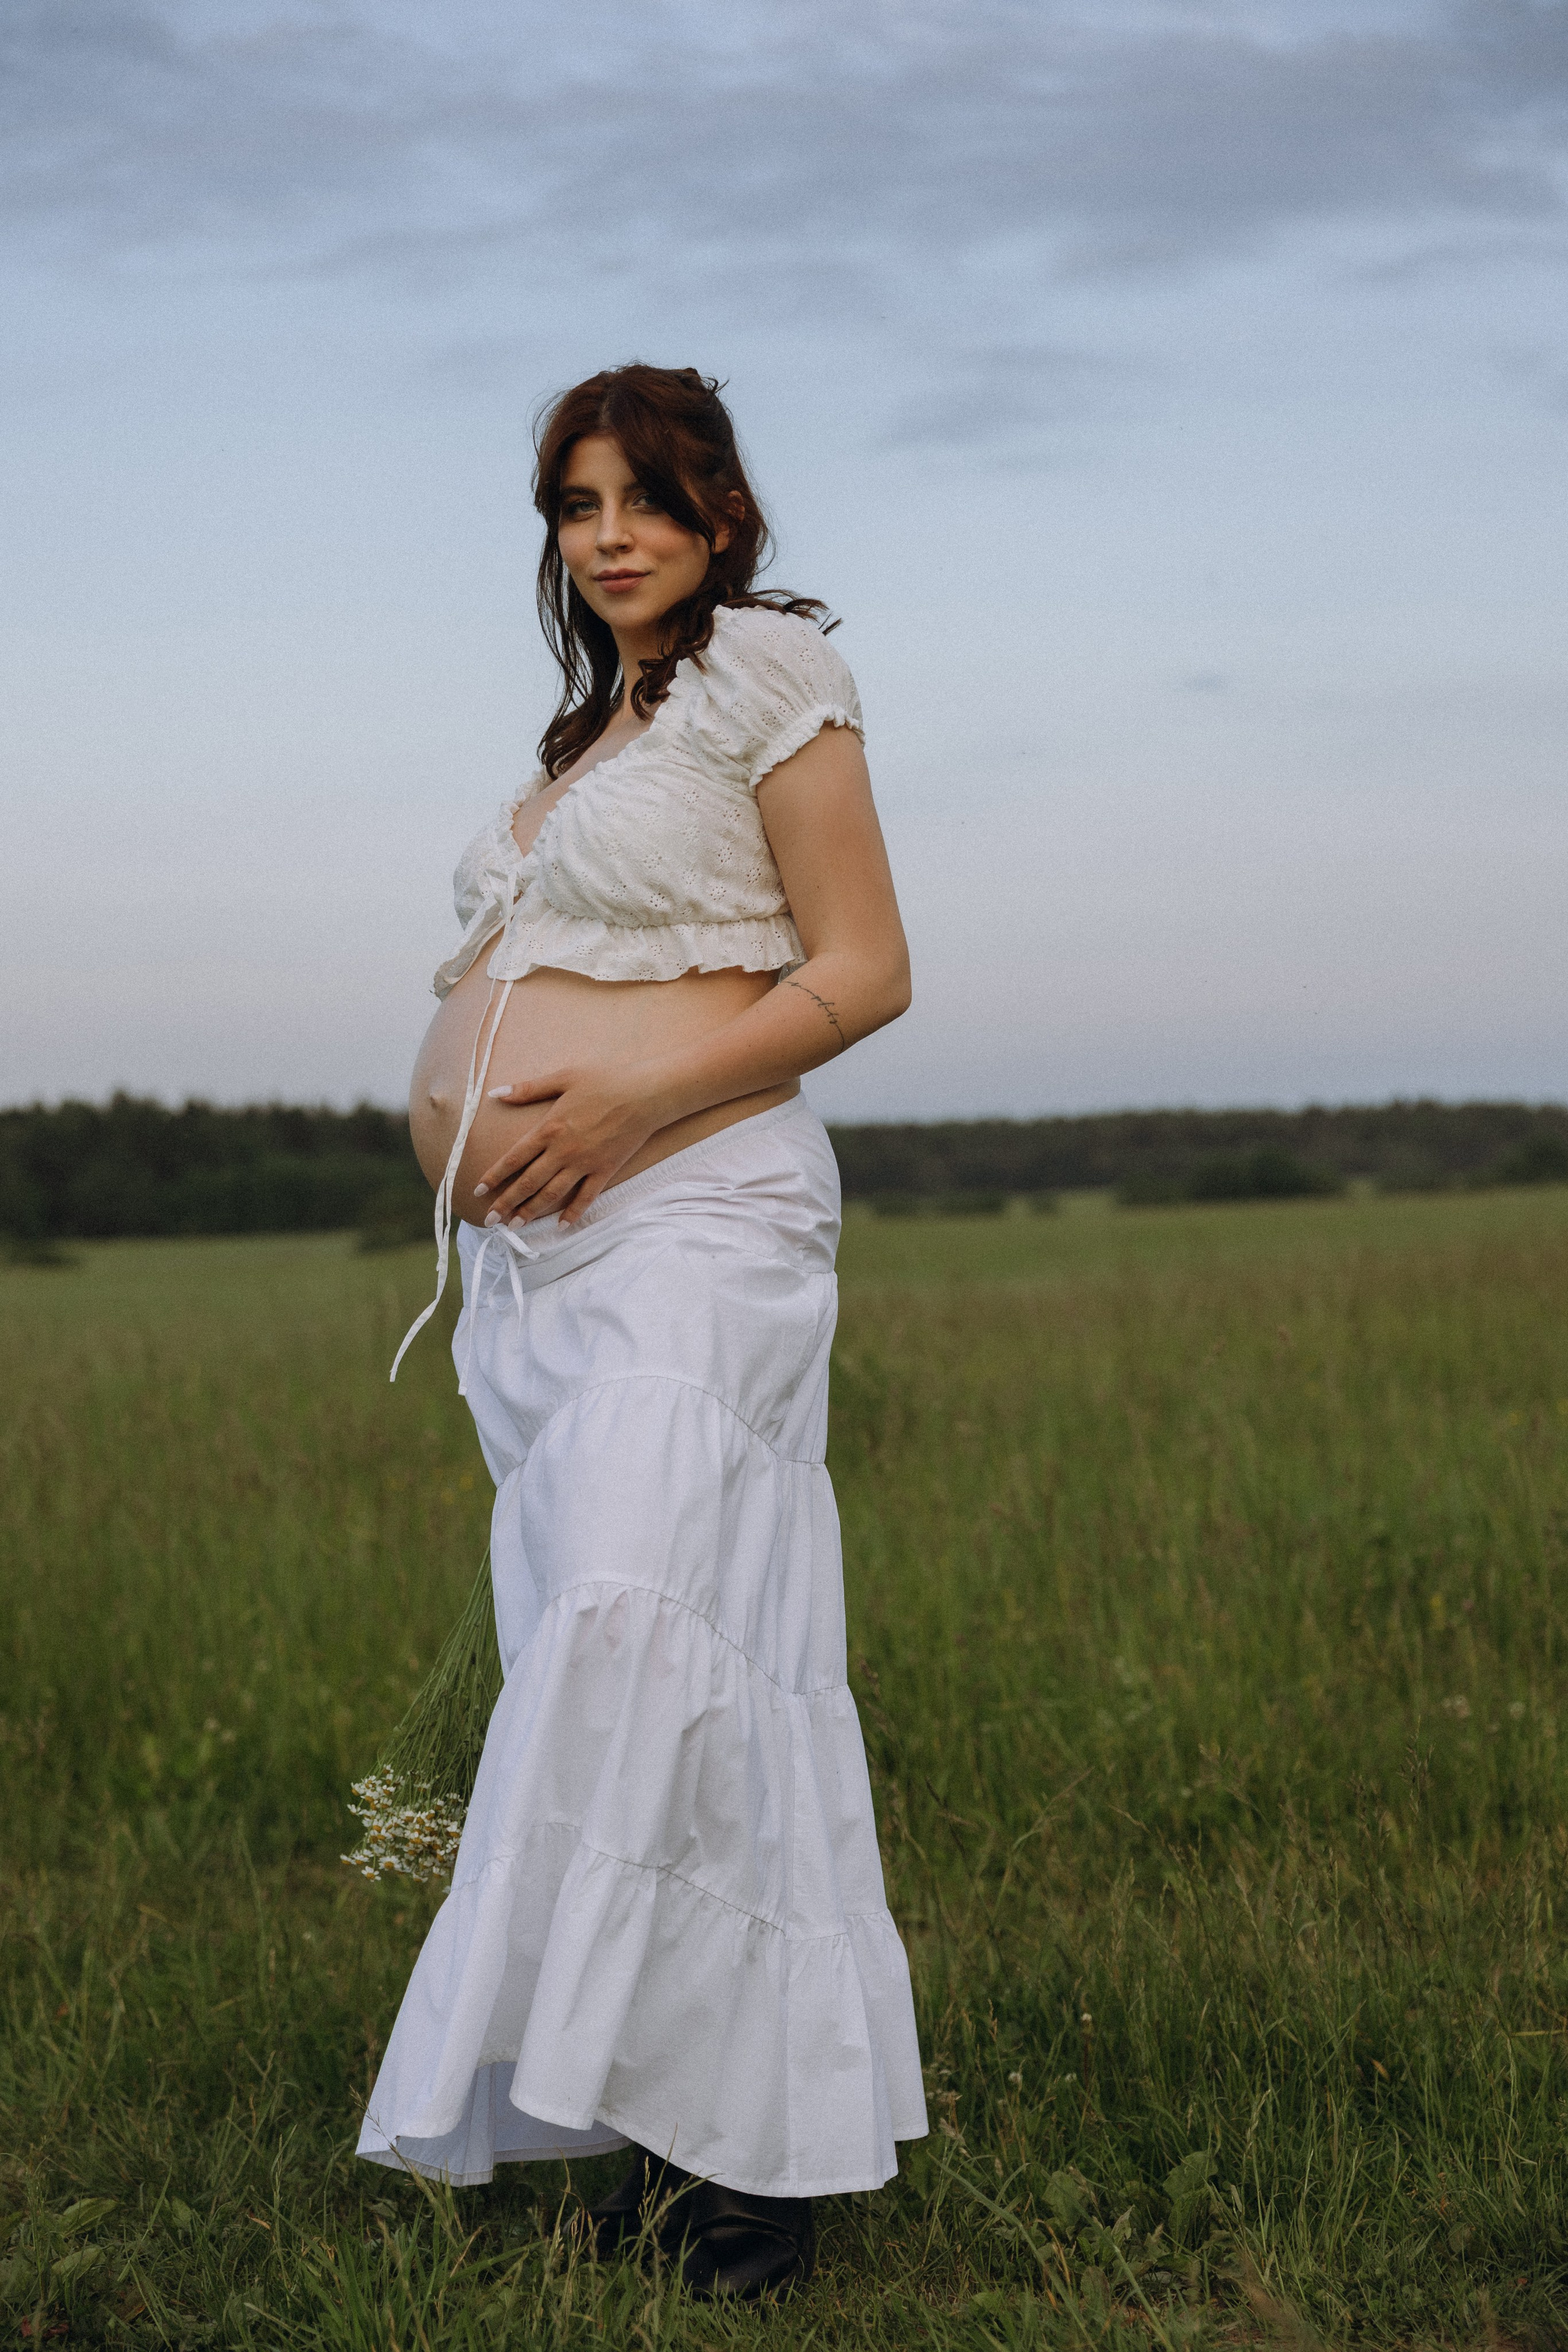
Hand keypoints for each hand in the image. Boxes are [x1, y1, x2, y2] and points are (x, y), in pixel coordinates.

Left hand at [474, 1062, 668, 1225]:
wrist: (645, 1093)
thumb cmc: (605, 1080)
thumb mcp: (563, 1077)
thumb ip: (528, 1089)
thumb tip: (495, 1093)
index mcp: (549, 1128)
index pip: (514, 1158)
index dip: (494, 1176)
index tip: (478, 1190)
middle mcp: (563, 1151)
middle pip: (528, 1182)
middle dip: (506, 1202)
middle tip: (489, 1220)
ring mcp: (585, 1163)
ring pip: (552, 1194)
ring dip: (531, 1211)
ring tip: (515, 1226)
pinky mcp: (605, 1170)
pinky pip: (586, 1197)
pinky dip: (573, 1213)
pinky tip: (561, 1226)